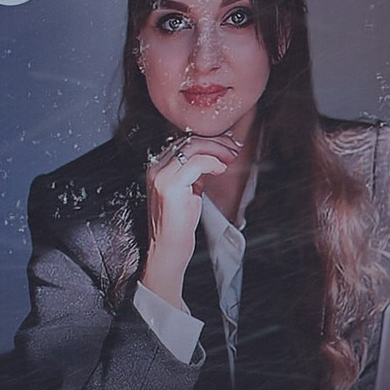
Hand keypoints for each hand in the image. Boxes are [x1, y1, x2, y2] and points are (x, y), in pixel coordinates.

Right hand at [140, 134, 241, 308]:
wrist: (167, 249)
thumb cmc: (178, 225)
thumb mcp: (188, 191)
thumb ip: (195, 173)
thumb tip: (214, 157)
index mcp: (158, 167)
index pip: (184, 142)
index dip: (209, 140)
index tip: (227, 144)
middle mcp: (156, 168)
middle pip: (189, 141)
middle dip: (216, 142)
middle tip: (234, 148)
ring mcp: (161, 176)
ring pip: (193, 147)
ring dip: (217, 150)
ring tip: (231, 157)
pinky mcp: (170, 186)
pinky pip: (196, 162)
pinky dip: (212, 162)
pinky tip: (221, 169)